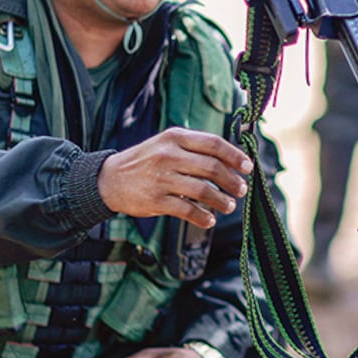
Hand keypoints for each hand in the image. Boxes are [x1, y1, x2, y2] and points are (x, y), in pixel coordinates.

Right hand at [97, 127, 251, 227]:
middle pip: (212, 167)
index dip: (235, 156)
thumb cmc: (146, 161)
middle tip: (241, 190)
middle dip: (232, 181)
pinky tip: (210, 220)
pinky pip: (187, 210)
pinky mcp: (155, 200)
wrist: (109, 179)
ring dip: (222, 200)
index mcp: (175, 137)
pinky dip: (203, 217)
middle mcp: (169, 155)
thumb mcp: (166, 144)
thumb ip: (194, 148)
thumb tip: (231, 159)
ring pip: (203, 190)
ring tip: (230, 206)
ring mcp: (162, 178)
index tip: (248, 167)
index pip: (213, 144)